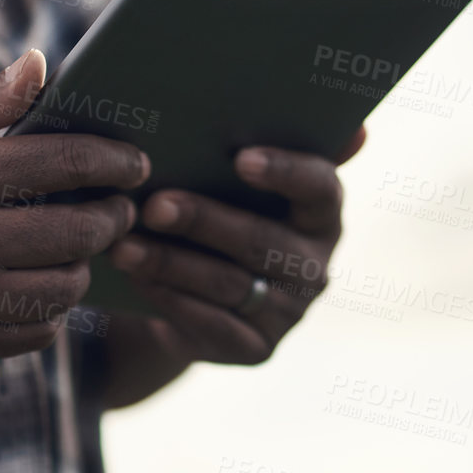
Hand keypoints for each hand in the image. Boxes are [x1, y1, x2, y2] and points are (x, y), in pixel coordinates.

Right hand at [0, 50, 148, 358]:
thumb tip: (43, 65)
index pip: (68, 161)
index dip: (116, 160)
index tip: (136, 163)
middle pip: (80, 232)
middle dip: (112, 217)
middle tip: (115, 208)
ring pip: (63, 291)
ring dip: (81, 268)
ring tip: (75, 249)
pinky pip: (33, 334)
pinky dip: (48, 313)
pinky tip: (38, 287)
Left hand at [101, 129, 364, 396]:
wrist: (200, 291)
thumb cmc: (219, 211)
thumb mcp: (233, 180)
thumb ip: (266, 140)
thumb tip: (350, 124)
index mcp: (321, 213)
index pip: (320, 188)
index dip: (285, 172)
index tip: (240, 158)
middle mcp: (314, 265)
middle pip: (262, 242)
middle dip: (204, 221)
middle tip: (154, 205)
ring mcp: (288, 312)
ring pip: (227, 284)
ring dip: (171, 263)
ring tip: (122, 245)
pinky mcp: (255, 348)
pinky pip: (210, 325)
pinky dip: (169, 299)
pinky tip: (135, 278)